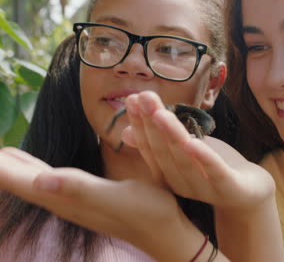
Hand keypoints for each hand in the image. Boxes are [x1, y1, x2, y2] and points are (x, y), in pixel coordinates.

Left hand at [0, 147, 214, 260]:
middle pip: (22, 183)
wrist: (165, 231)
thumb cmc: (145, 212)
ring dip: (18, 169)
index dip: (1, 169)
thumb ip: (78, 188)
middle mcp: (63, 200)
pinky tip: (39, 168)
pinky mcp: (86, 199)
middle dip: (4, 168)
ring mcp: (74, 201)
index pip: (19, 181)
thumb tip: (38, 181)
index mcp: (65, 197)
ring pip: (36, 183)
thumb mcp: (114, 197)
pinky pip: (51, 183)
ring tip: (7, 153)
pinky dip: (38, 172)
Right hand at [121, 91, 275, 211]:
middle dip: (152, 124)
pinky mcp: (228, 190)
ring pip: (184, 161)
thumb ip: (161, 140)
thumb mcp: (186, 148)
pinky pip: (215, 174)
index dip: (140, 124)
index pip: (150, 147)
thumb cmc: (214, 166)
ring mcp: (204, 189)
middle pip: (163, 152)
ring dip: (172, 136)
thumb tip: (125, 131)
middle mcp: (181, 184)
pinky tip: (193, 143)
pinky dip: (204, 158)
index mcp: (169, 174)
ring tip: (161, 114)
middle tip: (143, 96)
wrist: (251, 191)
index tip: (132, 98)